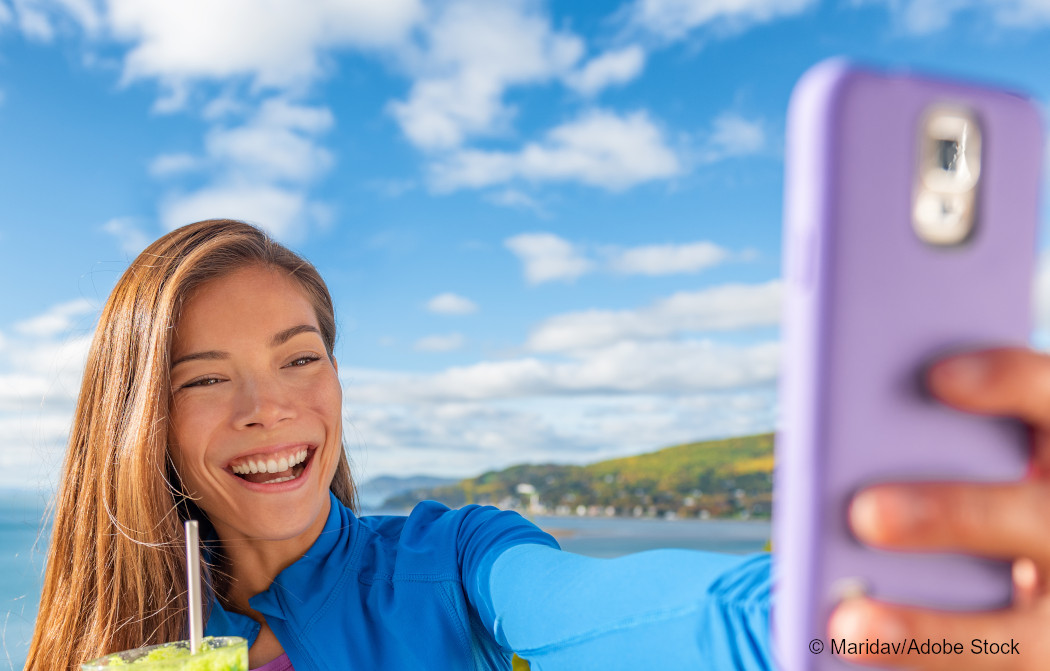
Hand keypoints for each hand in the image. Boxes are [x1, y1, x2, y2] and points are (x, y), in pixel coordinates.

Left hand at [828, 347, 1049, 669]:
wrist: (1042, 582)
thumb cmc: (985, 510)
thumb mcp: (984, 473)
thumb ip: (940, 452)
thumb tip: (839, 452)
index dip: (1007, 382)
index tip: (935, 376)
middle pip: (1038, 517)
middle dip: (953, 514)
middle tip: (865, 513)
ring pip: (1021, 634)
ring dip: (931, 631)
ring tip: (849, 625)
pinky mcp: (1046, 660)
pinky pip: (999, 668)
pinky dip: (929, 662)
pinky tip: (852, 653)